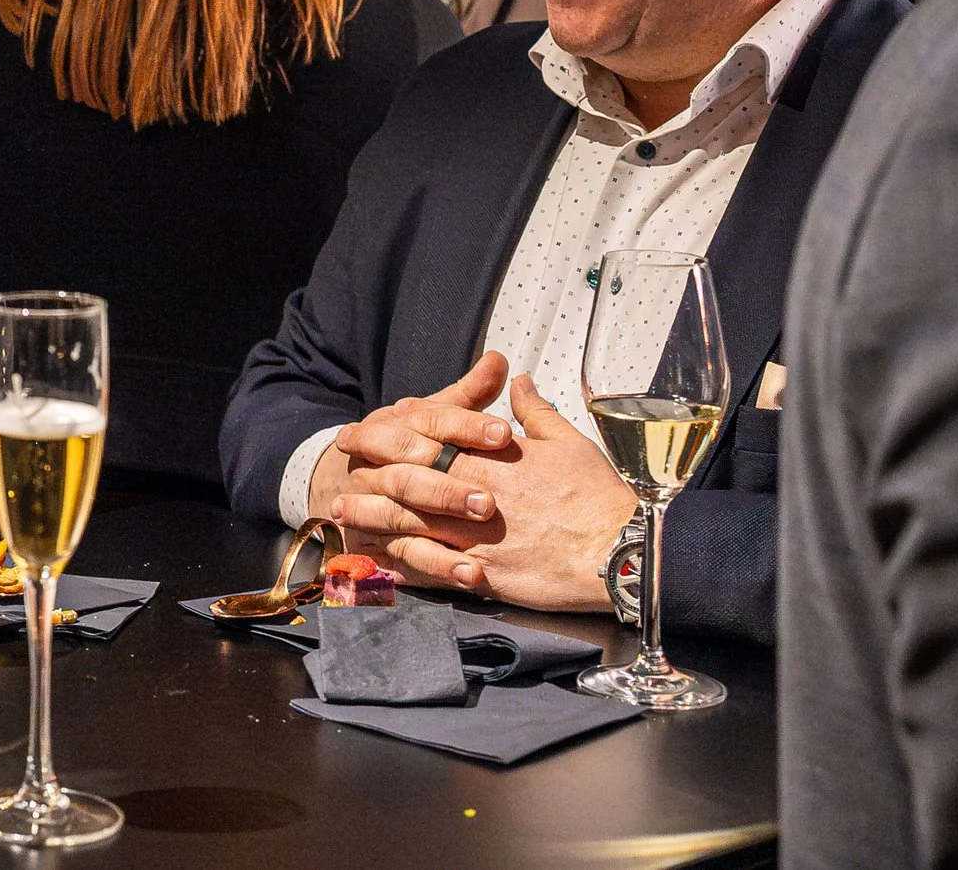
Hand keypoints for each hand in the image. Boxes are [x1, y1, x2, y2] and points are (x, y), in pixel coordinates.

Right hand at [313, 351, 514, 585]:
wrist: (340, 485)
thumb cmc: (408, 448)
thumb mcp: (433, 417)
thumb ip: (468, 395)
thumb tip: (499, 359)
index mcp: (393, 426)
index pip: (429, 423)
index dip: (465, 427)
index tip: (503, 434)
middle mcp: (377, 464)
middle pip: (410, 473)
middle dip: (448, 487)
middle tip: (489, 501)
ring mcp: (373, 505)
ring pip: (402, 516)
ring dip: (440, 529)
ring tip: (478, 545)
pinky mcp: (379, 544)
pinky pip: (406, 558)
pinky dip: (437, 566)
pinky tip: (470, 575)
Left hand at [326, 370, 630, 612]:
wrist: (620, 552)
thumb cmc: (597, 496)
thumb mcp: (566, 442)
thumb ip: (534, 412)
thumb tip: (518, 381)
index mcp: (489, 459)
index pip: (428, 438)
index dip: (391, 433)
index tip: (363, 430)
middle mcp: (472, 495)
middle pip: (407, 479)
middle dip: (369, 472)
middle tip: (337, 470)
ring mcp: (473, 538)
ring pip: (409, 523)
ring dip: (372, 517)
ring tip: (341, 514)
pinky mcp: (482, 575)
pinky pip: (432, 569)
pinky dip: (402, 564)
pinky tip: (378, 562)